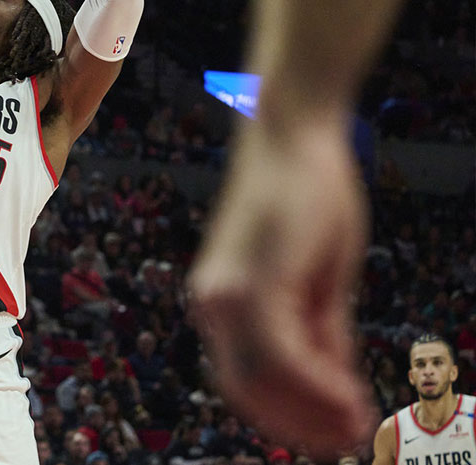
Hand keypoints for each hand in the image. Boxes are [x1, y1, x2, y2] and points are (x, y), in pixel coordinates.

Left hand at [189, 122, 376, 457]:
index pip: (243, 381)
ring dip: (312, 412)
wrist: (293, 136)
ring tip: (358, 427)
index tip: (331, 435)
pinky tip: (351, 398)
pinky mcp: (253, 281)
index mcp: (220, 302)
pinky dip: (317, 385)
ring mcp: (227, 292)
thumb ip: (319, 334)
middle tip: (350, 442)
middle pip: (247, 390)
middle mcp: (212, 302)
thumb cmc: (306, 199)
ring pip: (263, 380)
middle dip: (299, 425)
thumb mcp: (318, 280)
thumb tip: (333, 389)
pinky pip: (281, 354)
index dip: (286, 417)